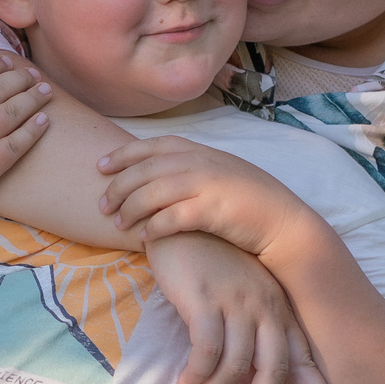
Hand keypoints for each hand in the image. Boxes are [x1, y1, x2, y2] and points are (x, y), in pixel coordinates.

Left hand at [97, 136, 315, 258]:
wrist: (284, 224)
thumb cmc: (250, 203)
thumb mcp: (220, 174)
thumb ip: (193, 168)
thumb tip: (157, 175)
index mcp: (202, 151)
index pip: (154, 146)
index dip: (124, 154)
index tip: (100, 165)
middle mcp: (202, 162)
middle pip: (147, 169)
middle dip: (119, 185)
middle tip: (102, 203)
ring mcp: (208, 185)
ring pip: (153, 192)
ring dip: (130, 207)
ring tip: (118, 222)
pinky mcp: (213, 211)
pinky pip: (172, 217)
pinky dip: (153, 226)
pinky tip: (144, 236)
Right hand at [146, 232, 348, 383]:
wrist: (180, 225)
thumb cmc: (207, 267)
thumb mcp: (236, 300)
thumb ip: (245, 342)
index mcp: (276, 309)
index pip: (303, 356)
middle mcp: (264, 306)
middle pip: (273, 371)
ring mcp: (236, 302)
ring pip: (236, 366)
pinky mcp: (205, 300)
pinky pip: (207, 351)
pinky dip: (198, 374)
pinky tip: (186, 381)